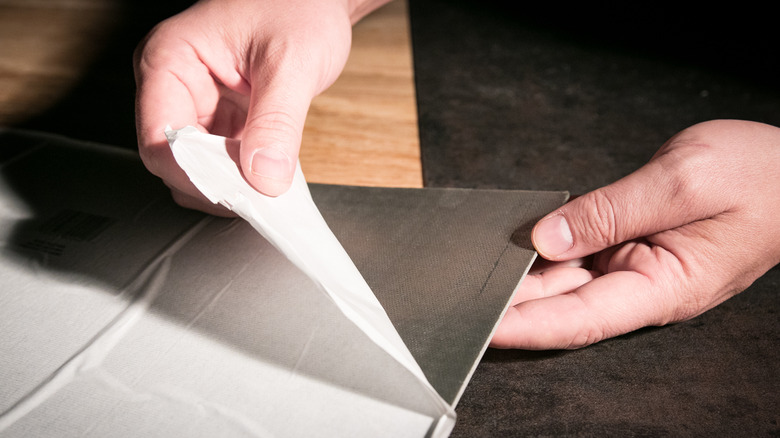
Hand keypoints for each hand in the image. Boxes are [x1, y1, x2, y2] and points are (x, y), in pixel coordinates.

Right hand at [134, 0, 386, 213]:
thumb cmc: (299, 6)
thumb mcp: (292, 61)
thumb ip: (278, 121)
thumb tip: (265, 176)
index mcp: (169, 59)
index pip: (159, 140)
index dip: (195, 175)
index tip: (237, 193)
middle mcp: (174, 85)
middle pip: (174, 161)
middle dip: (216, 183)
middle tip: (260, 193)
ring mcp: (197, 104)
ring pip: (199, 168)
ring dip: (233, 183)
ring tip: (269, 182)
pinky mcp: (221, 119)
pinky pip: (224, 162)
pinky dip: (246, 175)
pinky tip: (271, 173)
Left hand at [492, 120, 779, 348]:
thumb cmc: (758, 177)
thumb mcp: (682, 182)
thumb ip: (610, 212)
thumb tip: (546, 238)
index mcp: (662, 288)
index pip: (579, 319)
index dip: (526, 326)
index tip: (480, 325)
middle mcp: (642, 286)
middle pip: (562, 304)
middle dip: (509, 303)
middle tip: (457, 296)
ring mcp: (635, 268)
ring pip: (565, 280)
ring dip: (520, 278)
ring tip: (471, 272)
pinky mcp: (630, 247)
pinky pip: (579, 254)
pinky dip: (544, 251)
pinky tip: (512, 245)